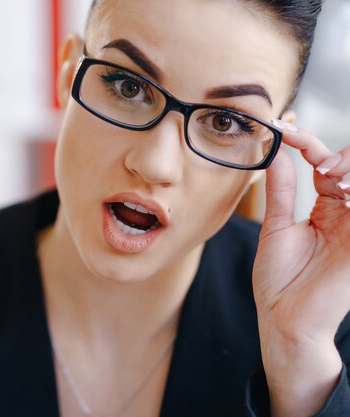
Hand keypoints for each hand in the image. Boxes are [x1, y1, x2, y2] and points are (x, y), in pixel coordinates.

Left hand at [252, 122, 349, 415]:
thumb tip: (277, 156)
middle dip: (341, 155)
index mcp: (327, 207)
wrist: (284, 318)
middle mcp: (348, 213)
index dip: (307, 143)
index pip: (326, 163)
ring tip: (329, 172)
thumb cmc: (279, 279)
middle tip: (318, 163)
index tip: (282, 128)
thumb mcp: (277, 228)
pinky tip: (343, 188)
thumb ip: (282, 192)